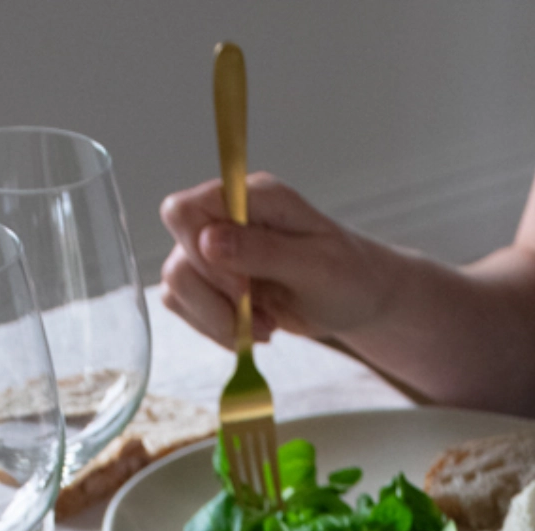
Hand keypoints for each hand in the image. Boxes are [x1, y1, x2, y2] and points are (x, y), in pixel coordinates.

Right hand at [159, 174, 389, 346]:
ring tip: (263, 327)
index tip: (243, 288)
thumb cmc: (348, 275)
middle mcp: (227, 217)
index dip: (199, 254)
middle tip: (258, 315)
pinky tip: (252, 330)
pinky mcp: (213, 282)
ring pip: (177, 287)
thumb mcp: (316, 266)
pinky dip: (216, 329)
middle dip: (214, 299)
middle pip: (177, 256)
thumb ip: (263, 251)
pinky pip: (187, 308)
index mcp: (253, 198)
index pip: (185, 211)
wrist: (357, 299)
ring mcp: (215, 251)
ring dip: (217, 320)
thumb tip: (209, 240)